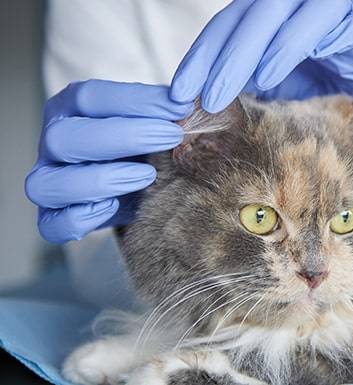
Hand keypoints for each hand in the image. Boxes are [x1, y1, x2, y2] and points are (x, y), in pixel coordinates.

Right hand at [25, 80, 191, 242]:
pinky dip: (79, 219)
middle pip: (63, 137)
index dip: (136, 100)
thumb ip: (168, 111)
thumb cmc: (149, 144)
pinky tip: (114, 208)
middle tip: (171, 137)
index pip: (91, 97)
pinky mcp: (52, 217)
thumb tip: (193, 103)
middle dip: (123, 136)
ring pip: (47, 182)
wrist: (143, 186)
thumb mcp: (157, 121)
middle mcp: (53, 141)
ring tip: (148, 176)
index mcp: (72, 107)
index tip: (180, 107)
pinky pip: (51, 224)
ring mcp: (47, 180)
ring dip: (101, 180)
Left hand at [170, 0, 352, 111]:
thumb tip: (184, 102)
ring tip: (264, 79)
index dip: (203, 54)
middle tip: (214, 96)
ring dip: (284, 43)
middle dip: (235, 54)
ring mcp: (342, 3)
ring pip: (312, 8)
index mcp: (268, 7)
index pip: (230, 21)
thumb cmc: (304, 91)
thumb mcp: (259, 86)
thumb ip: (230, 83)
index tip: (181, 92)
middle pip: (264, 11)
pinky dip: (340, 33)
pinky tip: (321, 52)